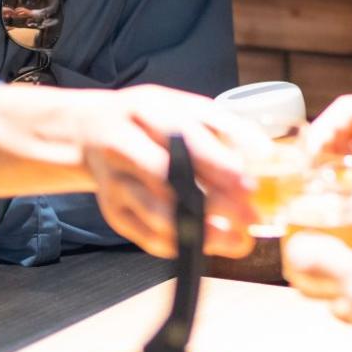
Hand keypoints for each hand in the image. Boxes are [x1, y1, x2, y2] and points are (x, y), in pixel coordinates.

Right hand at [79, 85, 268, 259]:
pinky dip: (181, 243)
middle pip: (165, 177)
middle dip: (212, 201)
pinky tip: (211, 244)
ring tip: (238, 240)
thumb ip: (222, 126)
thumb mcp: (182, 108)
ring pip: (154, 212)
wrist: (88, 132)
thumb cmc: (151, 120)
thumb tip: (263, 152)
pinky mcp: (112, 211)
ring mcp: (113, 182)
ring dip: (199, 230)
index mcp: (144, 110)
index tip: (250, 186)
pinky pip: (145, 236)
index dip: (217, 164)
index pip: (182, 138)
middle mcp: (121, 145)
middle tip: (251, 218)